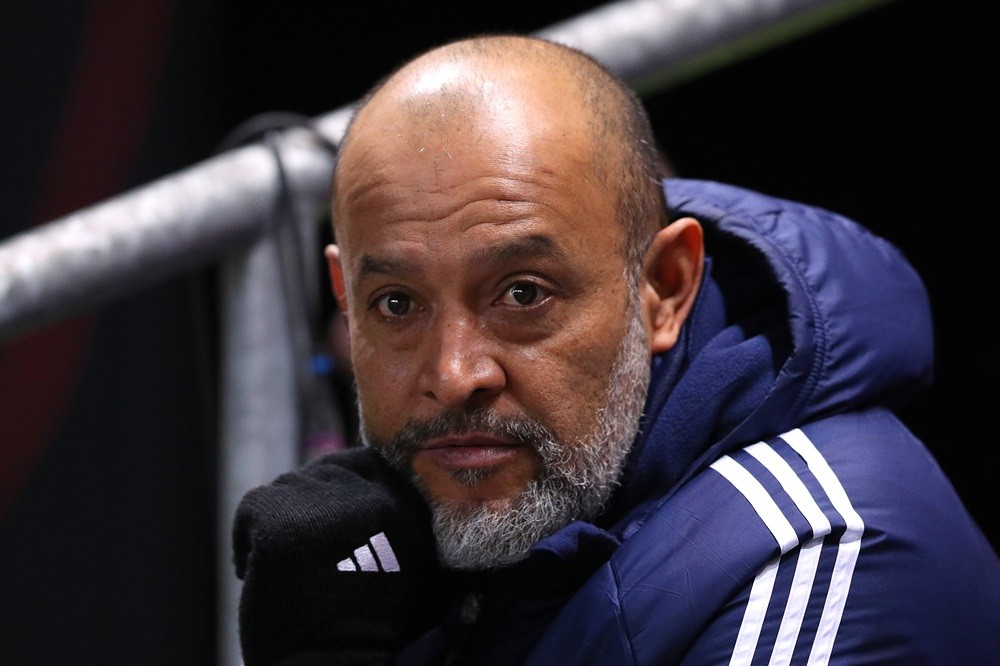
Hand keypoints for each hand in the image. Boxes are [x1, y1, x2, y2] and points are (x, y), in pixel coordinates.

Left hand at [232, 446, 454, 664]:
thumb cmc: (368, 630)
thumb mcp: (404, 562)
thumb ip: (390, 516)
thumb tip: (357, 481)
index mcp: (406, 506)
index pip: (366, 462)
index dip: (342, 487)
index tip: (330, 520)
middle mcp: (370, 498)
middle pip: (324, 472)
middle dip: (309, 506)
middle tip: (305, 552)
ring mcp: (324, 509)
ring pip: (287, 487)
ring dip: (281, 521)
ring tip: (288, 568)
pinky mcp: (281, 524)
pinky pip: (252, 507)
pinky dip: (248, 539)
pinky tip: (259, 572)